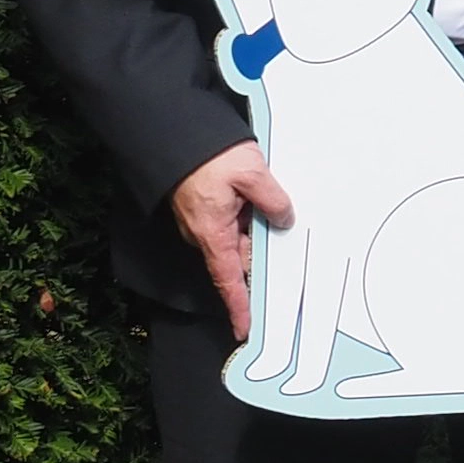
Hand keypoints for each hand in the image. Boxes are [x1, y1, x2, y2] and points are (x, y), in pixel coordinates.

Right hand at [172, 142, 294, 342]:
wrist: (175, 133)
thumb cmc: (208, 154)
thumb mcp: (251, 174)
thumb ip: (272, 200)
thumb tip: (283, 220)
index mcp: (212, 232)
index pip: (228, 279)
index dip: (238, 305)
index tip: (244, 329)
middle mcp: (204, 233)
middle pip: (240, 261)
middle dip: (262, 267)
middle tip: (287, 278)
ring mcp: (204, 221)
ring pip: (239, 240)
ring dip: (259, 239)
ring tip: (281, 229)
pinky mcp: (207, 208)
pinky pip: (233, 225)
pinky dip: (251, 224)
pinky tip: (267, 212)